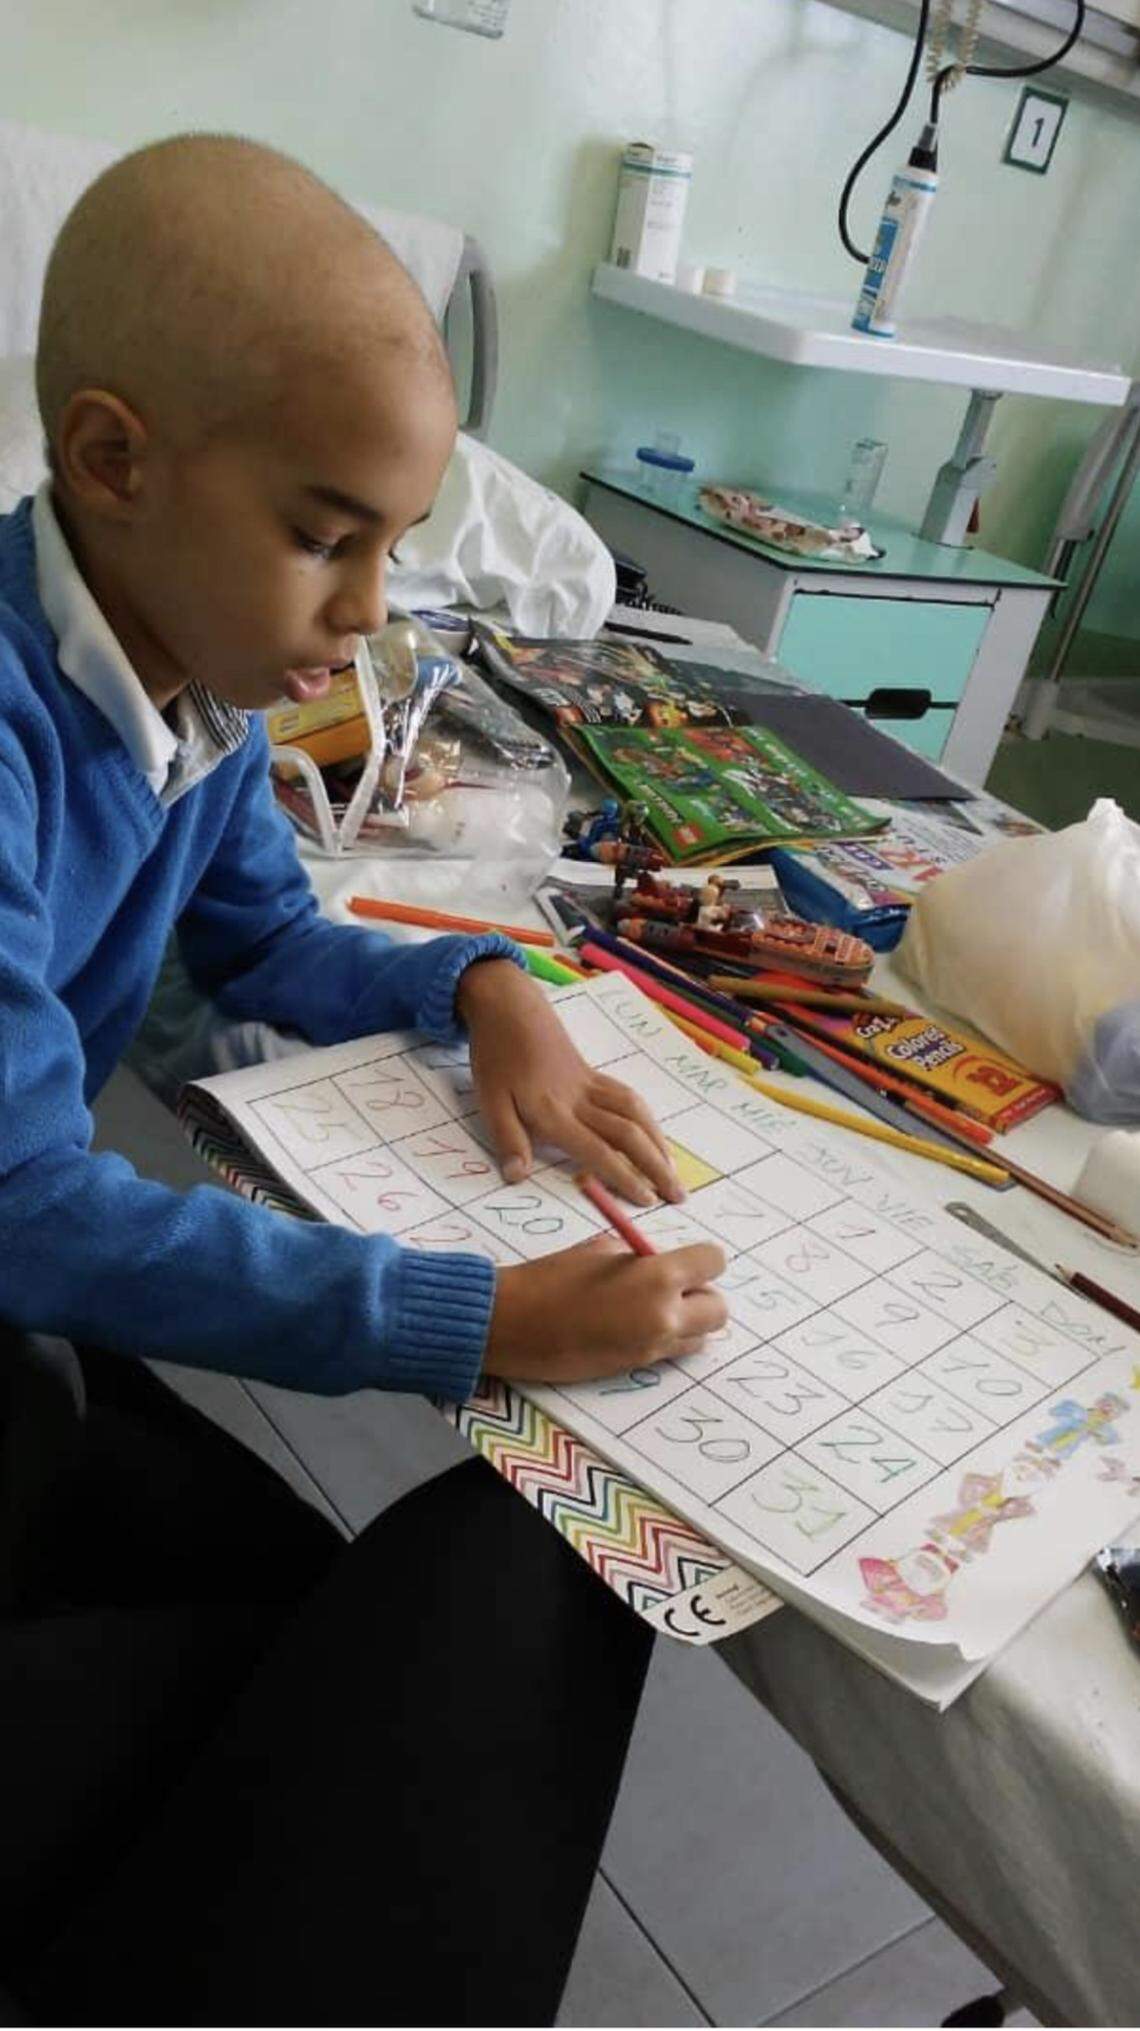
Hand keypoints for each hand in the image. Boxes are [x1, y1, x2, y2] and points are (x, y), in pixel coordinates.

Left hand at [457, 959, 683, 1205]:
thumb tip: (518, 1177)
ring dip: (658, 1143)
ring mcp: (590, 1084)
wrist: (509, 1006)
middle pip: (629, 1134)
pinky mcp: (592, 1073)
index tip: (647, 1201)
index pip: (597, 1151)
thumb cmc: (496, 1056)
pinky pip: (628, 1097)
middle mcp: (580, 1100)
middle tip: (678, 1195)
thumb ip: (507, 1139)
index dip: (624, 1177)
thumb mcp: (489, 1100)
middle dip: (656, 1167)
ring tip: (671, 1169)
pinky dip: (647, 1119)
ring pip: (636, 1113)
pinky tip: (651, 1133)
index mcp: (554, 1112)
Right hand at [484, 1234, 727, 1382]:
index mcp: (659, 1277)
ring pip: (701, 1337)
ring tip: (653, 1309)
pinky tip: (636, 1326)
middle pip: (719, 1308)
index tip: (684, 1259)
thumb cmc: (552, 1278)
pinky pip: (673, 1353)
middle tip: (674, 1286)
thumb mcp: (601, 1249)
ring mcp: (653, 1347)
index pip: (714, 1262)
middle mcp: (665, 1316)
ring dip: (688, 1321)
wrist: (515, 1324)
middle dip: (702, 1294)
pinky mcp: (637, 1367)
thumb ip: (641, 1256)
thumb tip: (660, 1263)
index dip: (700, 1259)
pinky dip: (666, 1339)